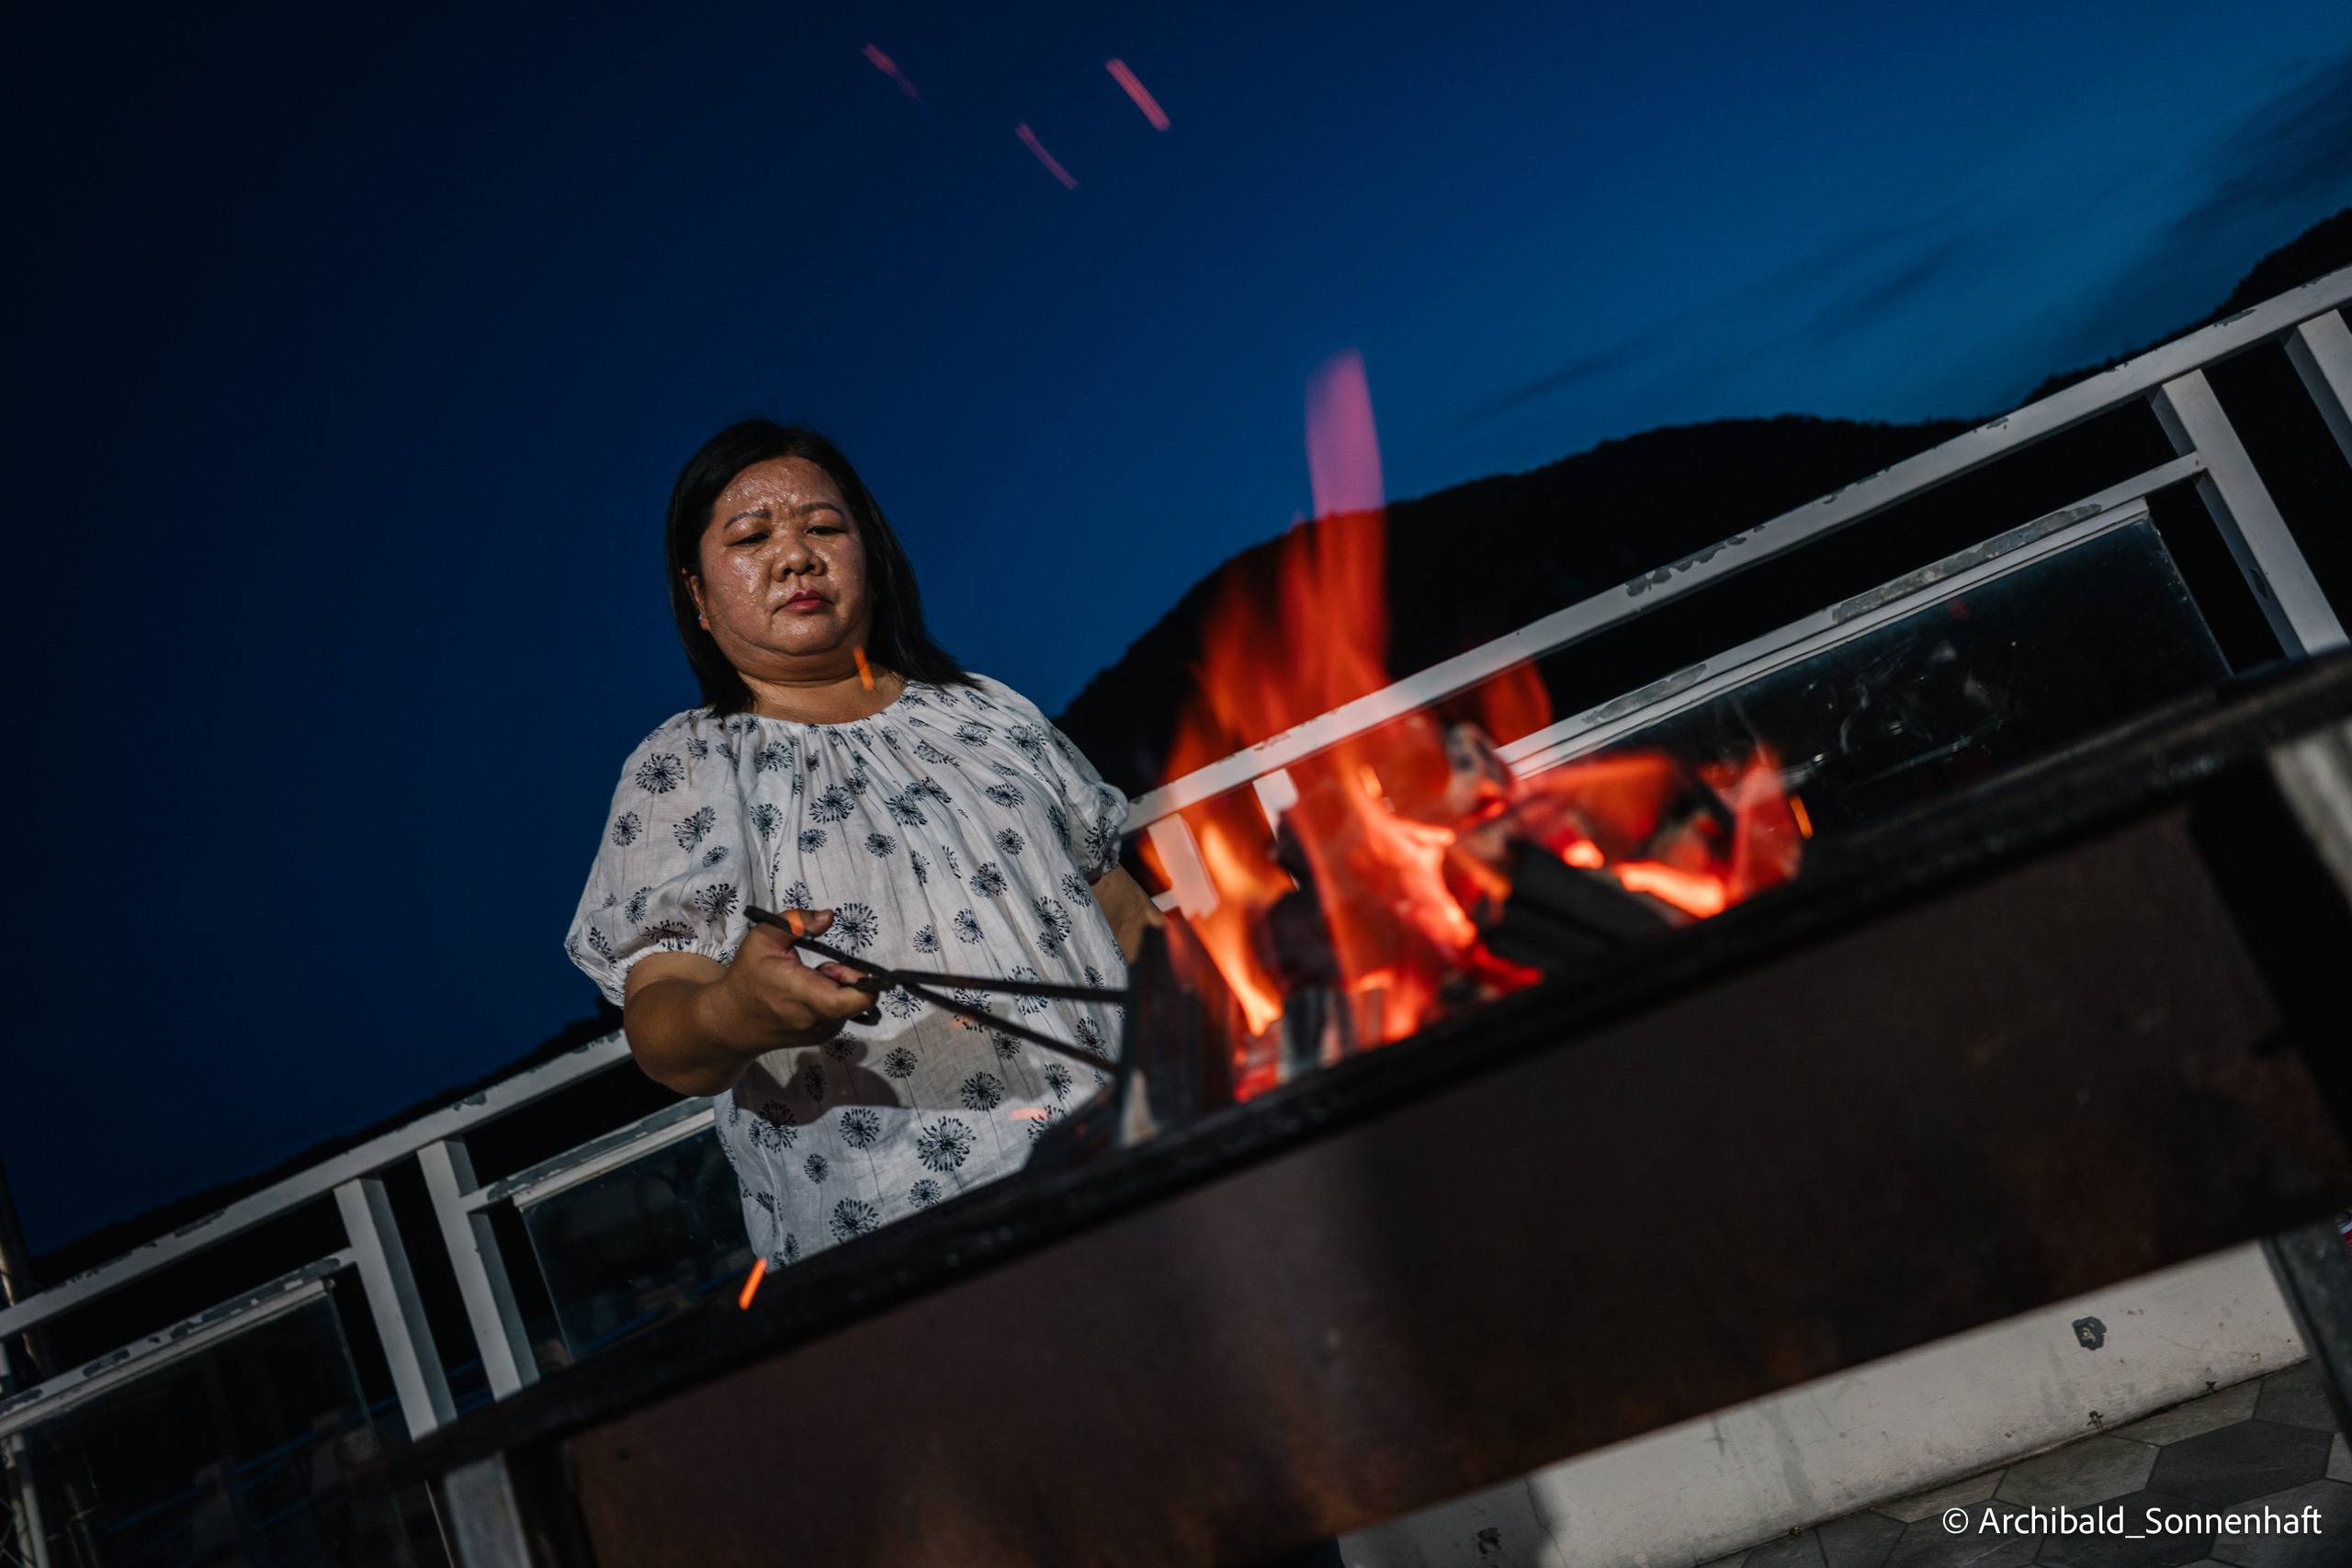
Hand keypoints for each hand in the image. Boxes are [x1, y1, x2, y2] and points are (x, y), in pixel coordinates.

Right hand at [621, 908, 881, 1095]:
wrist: (729, 1021)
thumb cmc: (747, 977)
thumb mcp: (763, 938)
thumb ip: (797, 921)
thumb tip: (828, 916)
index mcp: (808, 996)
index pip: (860, 998)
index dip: (864, 979)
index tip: (842, 963)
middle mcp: (818, 1020)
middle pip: (859, 999)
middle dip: (849, 978)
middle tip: (822, 967)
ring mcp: (821, 1033)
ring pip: (851, 1006)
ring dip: (840, 989)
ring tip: (809, 979)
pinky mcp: (820, 1037)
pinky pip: (841, 1015)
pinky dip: (833, 1001)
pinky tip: (807, 995)